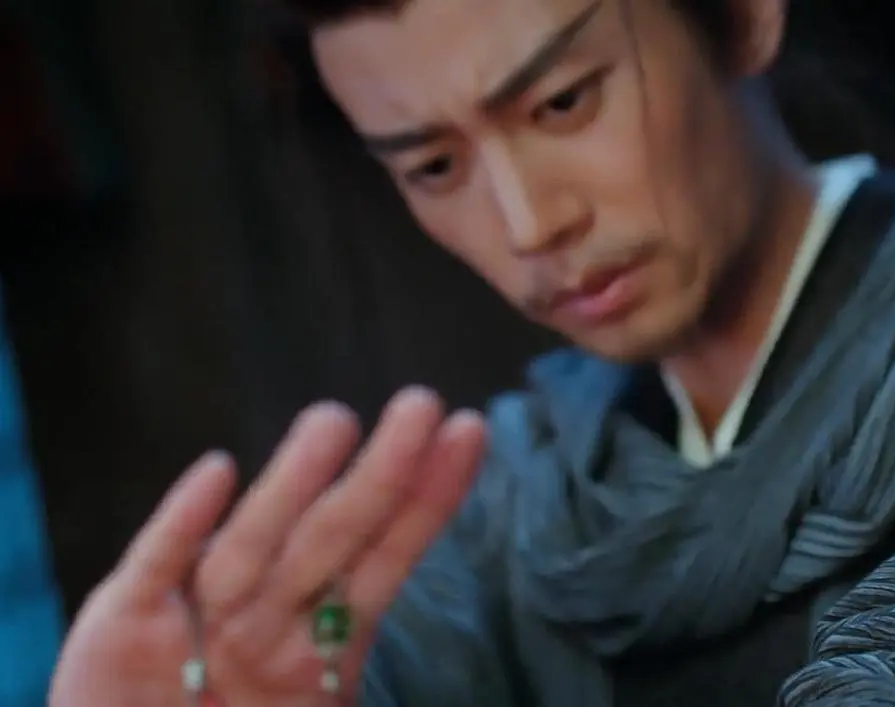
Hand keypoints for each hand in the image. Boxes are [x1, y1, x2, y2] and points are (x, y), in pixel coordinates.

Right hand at [50, 387, 485, 706]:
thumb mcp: (316, 706)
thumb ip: (353, 657)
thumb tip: (427, 637)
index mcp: (321, 638)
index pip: (387, 559)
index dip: (428, 502)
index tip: (469, 431)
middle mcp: (266, 614)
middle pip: (330, 537)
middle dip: (380, 475)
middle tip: (421, 403)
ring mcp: (196, 613)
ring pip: (253, 547)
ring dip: (292, 486)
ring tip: (335, 421)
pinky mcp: (118, 621)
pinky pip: (157, 570)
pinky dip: (181, 525)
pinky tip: (215, 472)